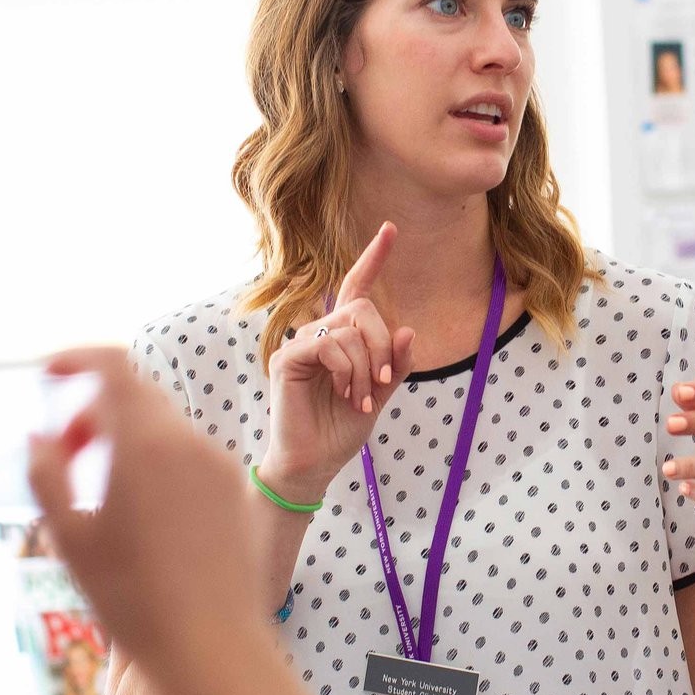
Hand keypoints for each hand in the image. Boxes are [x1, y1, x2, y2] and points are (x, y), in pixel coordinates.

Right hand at [28, 348, 261, 664]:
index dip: (75, 358)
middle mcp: (189, 443)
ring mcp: (220, 466)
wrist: (213, 648)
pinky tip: (141, 514)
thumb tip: (37, 434)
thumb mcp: (69, 539)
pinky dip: (159, 463)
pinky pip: (190, 457)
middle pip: (135, 396)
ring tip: (99, 494)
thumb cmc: (132, 600)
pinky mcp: (238, 492)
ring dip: (126, 441)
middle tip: (65, 455)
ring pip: (164, 429)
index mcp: (145, 443)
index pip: (112, 364)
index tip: (46, 374)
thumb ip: (45, 474)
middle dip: (94, 412)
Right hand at [260, 222, 417, 503]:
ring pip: (349, 328)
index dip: (374, 258)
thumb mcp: (380, 395)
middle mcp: (319, 334)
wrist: (314, 465)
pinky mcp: (286, 360)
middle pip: (362, 308)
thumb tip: (408, 329)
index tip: (391, 229)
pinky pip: (328, 345)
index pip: (356, 287)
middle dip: (382, 346)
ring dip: (366, 368)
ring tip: (359, 398)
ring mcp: (300, 345)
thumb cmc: (341, 429)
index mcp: (341, 338)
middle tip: (381, 383)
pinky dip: (346, 370)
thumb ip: (395, 365)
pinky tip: (344, 393)